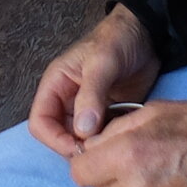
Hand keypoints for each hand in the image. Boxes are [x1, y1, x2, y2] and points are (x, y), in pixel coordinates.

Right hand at [29, 6, 160, 157]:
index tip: (79, 148)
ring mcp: (87, 110)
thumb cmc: (118, 39)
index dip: (54, 139)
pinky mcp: (106, 116)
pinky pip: (100, 138)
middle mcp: (67, 100)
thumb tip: (82, 131)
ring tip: (112, 146)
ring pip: (80, 140)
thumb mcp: (103, 62)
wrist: (146, 35)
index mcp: (56, 85)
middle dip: (75, 147)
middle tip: (99, 151)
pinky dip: (108, 144)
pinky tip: (122, 141)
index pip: (40, 122)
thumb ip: (91, 94)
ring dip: (93, 148)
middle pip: (58, 136)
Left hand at [67, 101, 186, 186]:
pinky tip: (150, 182)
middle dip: (102, 176)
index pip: (80, 171)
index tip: (98, 154)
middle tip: (122, 161)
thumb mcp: (148, 113)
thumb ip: (113, 131)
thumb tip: (90, 146)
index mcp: (127, 154)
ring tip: (139, 171)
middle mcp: (133, 186)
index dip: (86, 161)